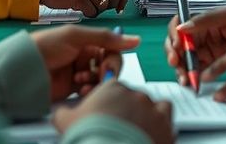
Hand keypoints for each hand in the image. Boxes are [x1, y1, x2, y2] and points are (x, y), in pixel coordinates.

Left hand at [31, 25, 140, 100]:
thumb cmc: (43, 46)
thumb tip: (133, 39)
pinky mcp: (72, 89)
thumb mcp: (75, 36)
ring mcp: (78, 73)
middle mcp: (84, 57)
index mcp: (86, 41)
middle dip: (106, 71)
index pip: (111, 49)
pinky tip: (81, 91)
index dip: (113, 57)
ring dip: (96, 82)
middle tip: (100, 75)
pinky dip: (89, 92)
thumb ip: (105, 38)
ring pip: (100, 80)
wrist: (22, 68)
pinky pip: (90, 91)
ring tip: (83, 82)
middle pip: (108, 65)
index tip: (108, 64)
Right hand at [52, 81, 173, 143]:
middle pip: (132, 98)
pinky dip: (161, 121)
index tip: (105, 116)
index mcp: (111, 88)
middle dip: (127, 111)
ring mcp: (150, 107)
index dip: (108, 104)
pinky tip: (152, 131)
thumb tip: (58, 112)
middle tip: (118, 128)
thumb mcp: (66, 122)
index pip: (112, 89)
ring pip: (152, 104)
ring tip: (136, 130)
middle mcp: (133, 94)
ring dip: (145, 115)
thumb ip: (62, 112)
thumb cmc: (90, 136)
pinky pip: (166, 114)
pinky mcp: (164, 122)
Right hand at [164, 7, 225, 85]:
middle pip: (176, 45)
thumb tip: (182, 27)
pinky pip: (194, 72)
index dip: (173, 36)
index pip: (178, 27)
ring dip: (180, 69)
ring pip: (182, 61)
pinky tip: (191, 82)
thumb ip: (206, 19)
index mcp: (200, 22)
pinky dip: (189, 78)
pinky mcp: (209, 67)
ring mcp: (203, 52)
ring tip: (185, 77)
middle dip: (173, 54)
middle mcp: (198, 37)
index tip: (178, 46)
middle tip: (176, 63)